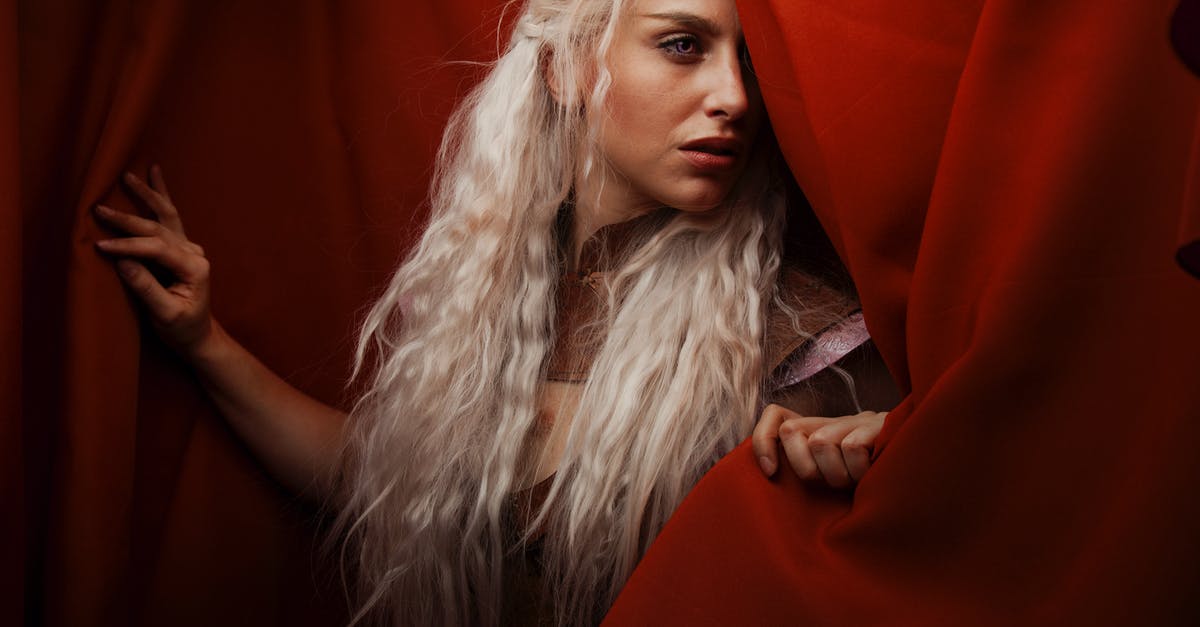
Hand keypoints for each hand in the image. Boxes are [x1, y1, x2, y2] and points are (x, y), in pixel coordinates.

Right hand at [94, 165, 213, 355]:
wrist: (197, 333)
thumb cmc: (182, 328)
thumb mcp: (165, 314)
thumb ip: (146, 288)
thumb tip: (122, 261)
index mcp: (194, 267)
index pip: (157, 249)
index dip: (128, 246)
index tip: (100, 246)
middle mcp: (194, 252)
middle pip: (158, 228)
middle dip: (127, 219)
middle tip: (99, 208)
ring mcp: (189, 247)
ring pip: (166, 215)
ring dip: (146, 194)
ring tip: (128, 175)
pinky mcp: (181, 246)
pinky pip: (169, 217)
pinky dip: (160, 195)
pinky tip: (154, 173)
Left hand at [752, 403, 885, 487]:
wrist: (922, 466)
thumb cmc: (873, 483)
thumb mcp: (835, 481)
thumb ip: (810, 475)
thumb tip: (775, 483)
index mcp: (817, 433)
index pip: (776, 418)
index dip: (764, 441)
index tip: (770, 472)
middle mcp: (832, 422)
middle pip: (793, 433)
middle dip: (807, 469)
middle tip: (834, 485)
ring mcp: (855, 421)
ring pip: (821, 442)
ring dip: (837, 473)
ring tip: (858, 482)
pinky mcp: (877, 424)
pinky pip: (851, 447)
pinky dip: (859, 469)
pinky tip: (874, 474)